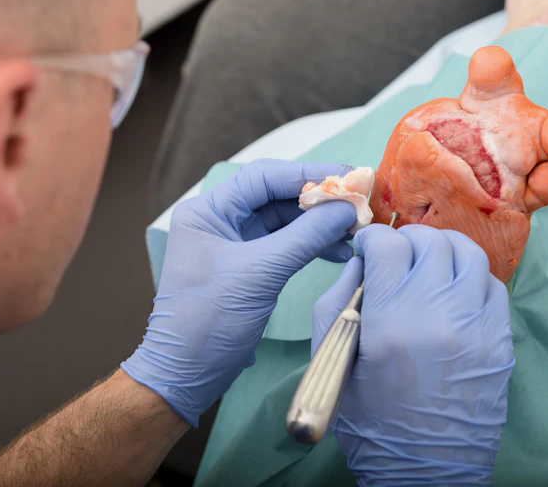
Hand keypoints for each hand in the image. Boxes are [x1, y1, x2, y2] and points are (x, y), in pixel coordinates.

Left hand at [123, 159, 355, 426]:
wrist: (187, 374)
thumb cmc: (211, 320)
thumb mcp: (260, 274)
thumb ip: (305, 237)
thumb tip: (347, 208)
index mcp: (208, 211)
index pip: (263, 178)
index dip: (308, 174)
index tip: (349, 177)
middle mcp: (220, 220)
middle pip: (276, 195)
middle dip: (319, 199)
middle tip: (360, 202)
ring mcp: (234, 243)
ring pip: (285, 220)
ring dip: (319, 223)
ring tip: (355, 230)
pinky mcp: (248, 266)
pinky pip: (286, 244)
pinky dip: (312, 245)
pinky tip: (339, 250)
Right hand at [313, 225, 514, 485]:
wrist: (426, 469)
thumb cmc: (369, 419)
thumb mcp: (332, 355)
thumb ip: (339, 298)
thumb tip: (364, 261)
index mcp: (390, 320)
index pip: (388, 245)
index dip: (372, 239)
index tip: (368, 250)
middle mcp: (438, 313)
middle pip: (430, 241)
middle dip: (406, 240)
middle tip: (395, 257)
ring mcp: (477, 324)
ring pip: (467, 253)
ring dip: (442, 250)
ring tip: (427, 265)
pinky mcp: (500, 338)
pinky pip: (491, 284)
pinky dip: (468, 276)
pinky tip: (452, 292)